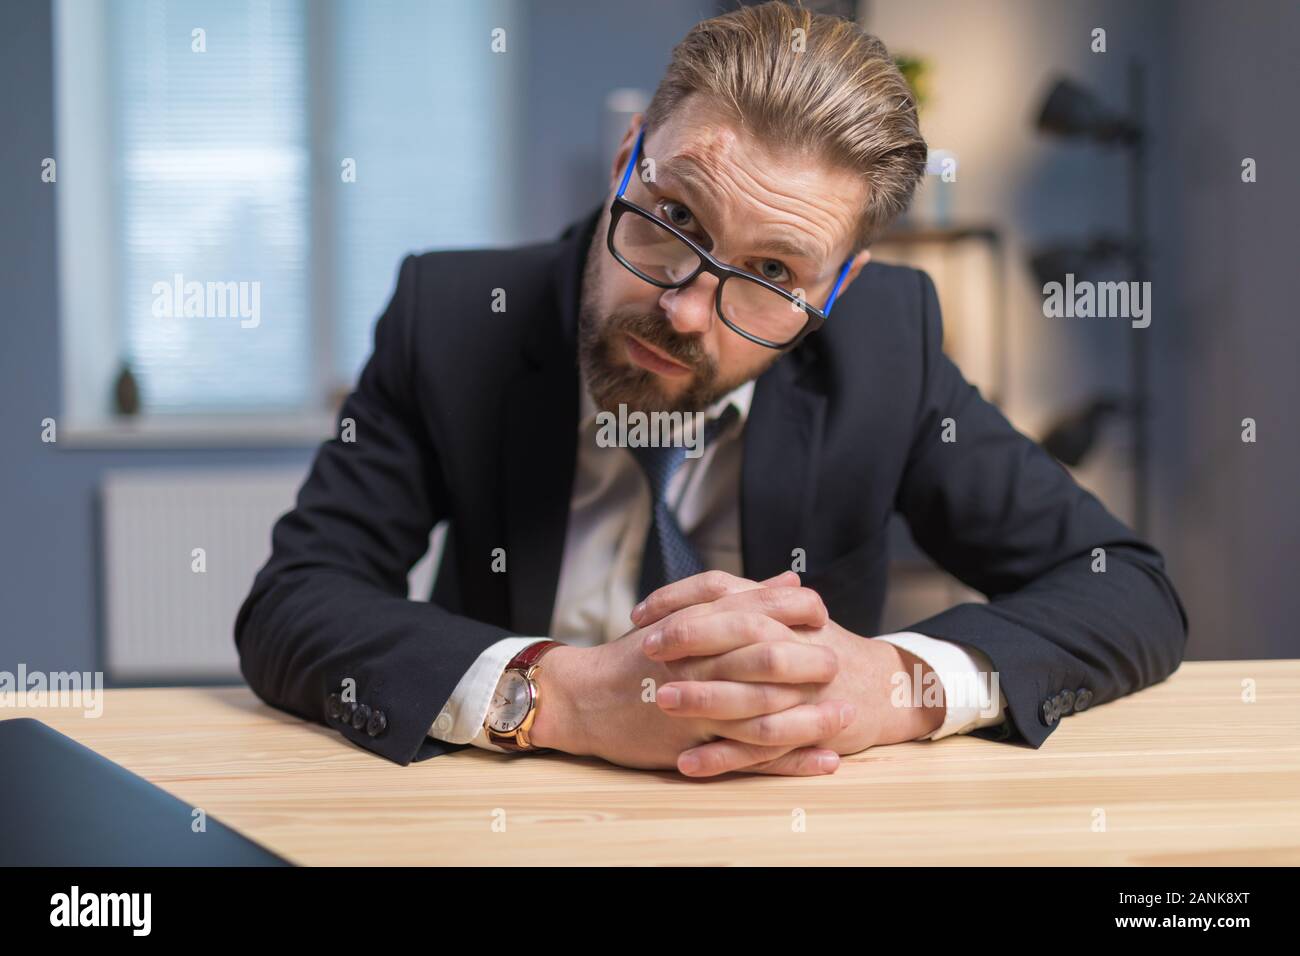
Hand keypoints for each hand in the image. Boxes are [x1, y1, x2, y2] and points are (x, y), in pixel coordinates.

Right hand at [529, 572, 856, 776]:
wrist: (584, 697)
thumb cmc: (637, 656)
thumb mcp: (684, 617)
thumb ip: (741, 598)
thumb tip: (793, 581)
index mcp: (699, 624)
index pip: (758, 608)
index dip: (796, 610)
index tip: (822, 613)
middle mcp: (700, 661)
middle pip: (767, 657)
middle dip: (810, 660)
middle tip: (839, 663)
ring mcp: (698, 704)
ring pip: (765, 710)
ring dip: (811, 715)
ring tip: (847, 715)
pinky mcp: (694, 742)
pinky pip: (750, 754)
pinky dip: (791, 759)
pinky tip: (825, 759)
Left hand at [634, 571, 947, 774]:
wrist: (886, 687)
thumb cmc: (822, 648)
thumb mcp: (788, 617)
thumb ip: (745, 601)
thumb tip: (692, 594)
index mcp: (781, 611)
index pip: (725, 591)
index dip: (678, 600)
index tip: (639, 616)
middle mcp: (793, 644)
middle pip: (739, 633)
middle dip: (690, 640)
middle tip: (646, 651)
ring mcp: (802, 689)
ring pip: (751, 692)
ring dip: (704, 697)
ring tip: (661, 701)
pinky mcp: (808, 730)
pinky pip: (761, 747)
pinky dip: (723, 757)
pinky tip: (686, 763)